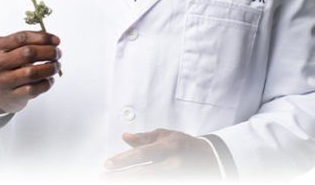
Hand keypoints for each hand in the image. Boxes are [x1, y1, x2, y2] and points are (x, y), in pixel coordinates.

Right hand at [0, 31, 61, 113]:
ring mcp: (4, 82)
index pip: (22, 38)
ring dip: (50, 67)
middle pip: (29, 53)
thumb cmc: (2, 65)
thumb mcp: (4, 48)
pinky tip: (49, 79)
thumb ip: (23, 41)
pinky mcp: (12, 97)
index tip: (55, 40)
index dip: (42, 37)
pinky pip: (34, 90)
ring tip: (56, 65)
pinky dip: (46, 83)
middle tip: (57, 53)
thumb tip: (51, 40)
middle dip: (49, 52)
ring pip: (33, 73)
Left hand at [100, 129, 221, 182]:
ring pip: (147, 183)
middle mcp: (174, 164)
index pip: (143, 154)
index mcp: (172, 146)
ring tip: (111, 180)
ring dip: (127, 182)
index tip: (109, 162)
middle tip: (105, 176)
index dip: (124, 158)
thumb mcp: (167, 134)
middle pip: (143, 173)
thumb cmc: (185, 144)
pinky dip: (139, 184)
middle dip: (121, 176)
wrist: (209, 160)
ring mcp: (175, 178)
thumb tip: (126, 137)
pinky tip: (127, 183)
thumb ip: (146, 138)